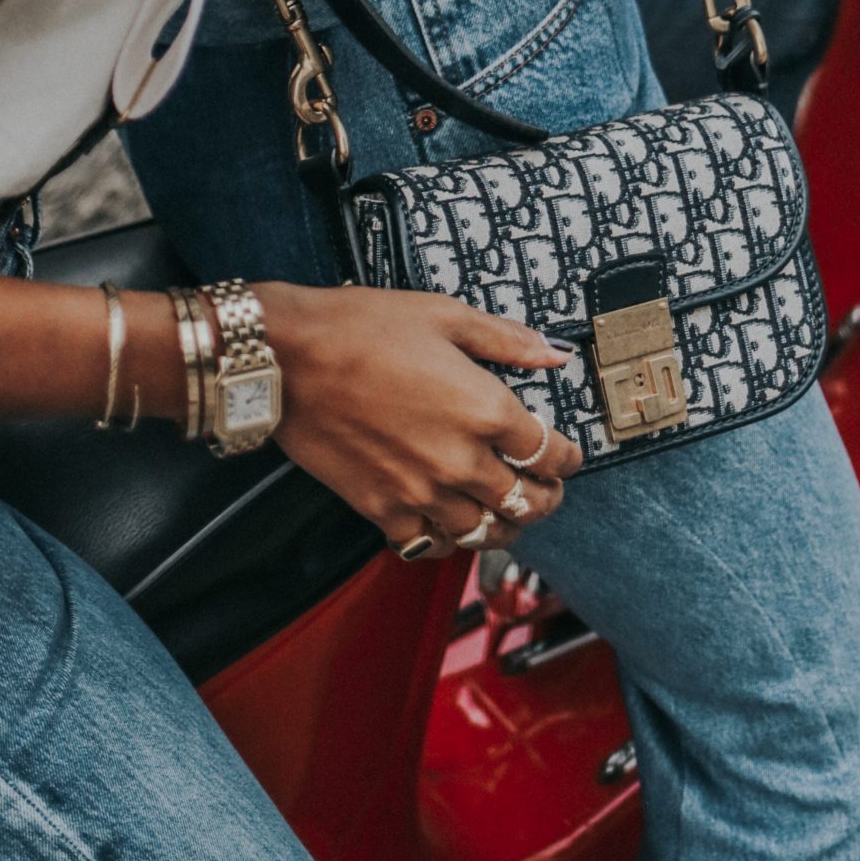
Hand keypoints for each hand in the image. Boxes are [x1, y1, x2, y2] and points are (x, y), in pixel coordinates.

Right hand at [258, 283, 581, 557]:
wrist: (289, 359)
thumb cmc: (362, 328)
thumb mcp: (444, 315)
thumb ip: (506, 339)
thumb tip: (554, 351)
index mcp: (486, 410)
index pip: (549, 453)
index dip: (569, 458)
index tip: (570, 455)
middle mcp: (461, 461)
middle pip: (526, 501)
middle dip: (547, 497)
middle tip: (549, 489)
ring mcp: (421, 492)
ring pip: (485, 532)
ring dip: (506, 526)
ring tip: (510, 514)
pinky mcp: (382, 509)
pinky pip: (430, 545)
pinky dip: (450, 541)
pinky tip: (453, 526)